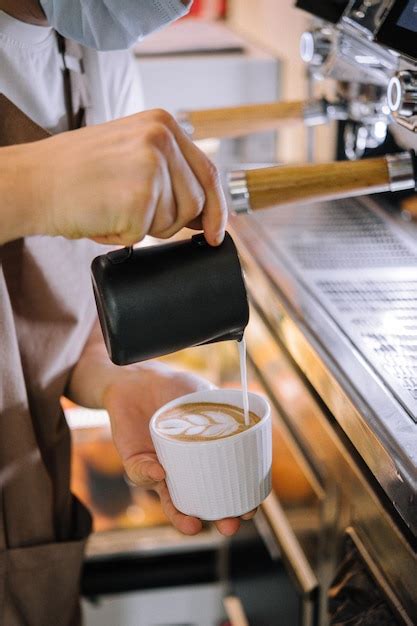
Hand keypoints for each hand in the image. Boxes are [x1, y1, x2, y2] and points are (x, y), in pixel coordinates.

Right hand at [5, 109, 226, 246]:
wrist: (32, 180)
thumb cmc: (74, 173)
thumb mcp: (129, 152)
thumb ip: (167, 169)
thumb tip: (204, 212)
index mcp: (162, 123)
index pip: (208, 171)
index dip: (217, 208)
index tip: (215, 232)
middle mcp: (162, 138)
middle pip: (196, 202)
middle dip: (171, 221)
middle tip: (132, 213)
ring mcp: (152, 166)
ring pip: (174, 222)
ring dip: (144, 228)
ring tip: (111, 208)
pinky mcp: (140, 196)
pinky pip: (145, 235)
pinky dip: (121, 236)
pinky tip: (100, 216)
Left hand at [103, 362, 255, 535]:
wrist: (139, 377)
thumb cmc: (177, 388)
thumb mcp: (204, 395)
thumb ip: (221, 408)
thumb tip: (238, 426)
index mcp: (209, 456)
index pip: (229, 486)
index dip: (241, 502)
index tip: (249, 510)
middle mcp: (186, 469)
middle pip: (205, 503)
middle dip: (218, 520)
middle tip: (229, 526)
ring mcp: (162, 470)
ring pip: (172, 503)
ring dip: (182, 517)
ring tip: (194, 525)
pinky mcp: (135, 462)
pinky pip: (141, 474)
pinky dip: (150, 475)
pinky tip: (160, 472)